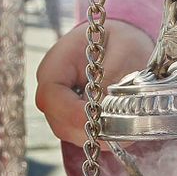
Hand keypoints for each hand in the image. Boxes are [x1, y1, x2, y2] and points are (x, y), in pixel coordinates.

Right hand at [34, 21, 156, 144]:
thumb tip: (102, 107)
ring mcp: (61, 106)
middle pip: (59, 122)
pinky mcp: (73, 118)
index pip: (50, 96)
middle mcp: (53, 88)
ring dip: (98, 133)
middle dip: (89, 128)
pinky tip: (121, 122)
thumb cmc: (122, 40)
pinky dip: (102, 134)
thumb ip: (111, 77)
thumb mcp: (124, 50)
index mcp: (56, 63)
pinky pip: (83, 134)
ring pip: (71, 132)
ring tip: (126, 121)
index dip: (72, 113)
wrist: (124, 43)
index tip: (100, 117)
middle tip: (121, 124)